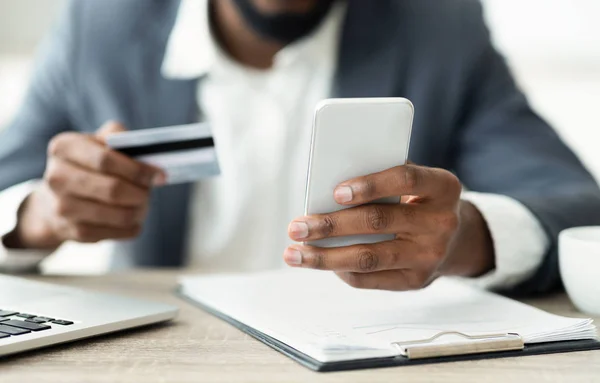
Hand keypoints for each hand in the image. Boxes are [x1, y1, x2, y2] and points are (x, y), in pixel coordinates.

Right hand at [4, 121, 165, 249]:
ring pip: (119, 214)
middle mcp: (57, 177)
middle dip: (141, 192)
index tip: (158, 174)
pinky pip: (116, 232)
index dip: (137, 169)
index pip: (106, 159)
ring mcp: (63, 207)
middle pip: (114, 189)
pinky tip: (133, 218)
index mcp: (64, 148)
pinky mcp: (74, 232)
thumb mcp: (97, 142)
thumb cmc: (86, 166)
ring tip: (143, 203)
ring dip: (140, 210)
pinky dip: (132, 226)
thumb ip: (119, 137)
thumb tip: (147, 152)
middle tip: (150, 191)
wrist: (54, 201)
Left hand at [284, 164, 493, 290]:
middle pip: (378, 222)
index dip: (370, 185)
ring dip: (325, 257)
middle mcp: (441, 222)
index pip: (406, 179)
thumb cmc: (419, 201)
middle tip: (297, 227)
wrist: (455, 239)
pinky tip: (321, 262)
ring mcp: (430, 255)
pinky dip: (340, 270)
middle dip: (330, 225)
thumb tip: (325, 192)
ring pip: (368, 257)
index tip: (336, 192)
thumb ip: (381, 180)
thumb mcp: (413, 183)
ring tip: (295, 254)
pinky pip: (369, 278)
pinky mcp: (416, 281)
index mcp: (442, 187)